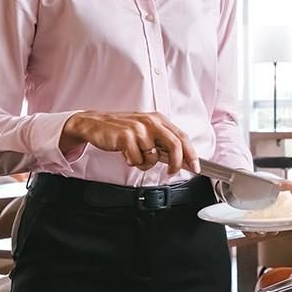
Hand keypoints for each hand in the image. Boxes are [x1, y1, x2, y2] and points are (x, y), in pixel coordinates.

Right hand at [60, 111, 198, 171]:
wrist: (95, 123)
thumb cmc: (122, 129)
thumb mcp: (145, 131)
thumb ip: (162, 143)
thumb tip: (180, 159)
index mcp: (158, 119)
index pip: (181, 137)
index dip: (191, 154)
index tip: (195, 167)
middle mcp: (151, 122)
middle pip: (174, 145)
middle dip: (176, 163)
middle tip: (171, 172)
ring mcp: (138, 128)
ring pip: (153, 156)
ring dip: (145, 163)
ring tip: (136, 156)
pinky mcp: (125, 136)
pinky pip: (136, 159)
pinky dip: (132, 161)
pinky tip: (126, 153)